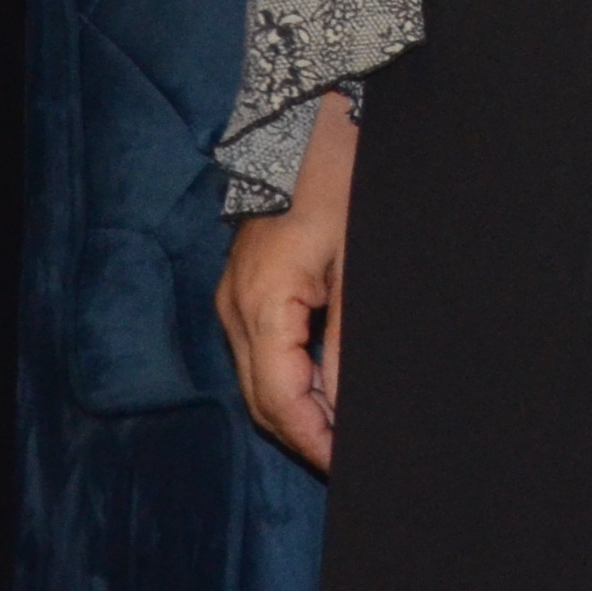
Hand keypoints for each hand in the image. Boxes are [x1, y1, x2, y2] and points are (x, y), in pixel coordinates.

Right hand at [215, 94, 356, 472]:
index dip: (312, 438)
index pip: (279, 398)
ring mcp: (233, 297)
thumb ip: (348, 338)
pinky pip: (260, 350)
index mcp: (261, 304)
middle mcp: (235, 307)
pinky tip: (321, 389)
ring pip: (256, 378)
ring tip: (337, 435)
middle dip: (301, 434)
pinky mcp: (244, 287)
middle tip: (345, 461)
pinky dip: (287, 378)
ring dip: (293, 409)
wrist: (307, 125)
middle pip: (260, 398)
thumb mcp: (358, 265)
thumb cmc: (338, 184)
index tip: (344, 465)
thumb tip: (348, 402)